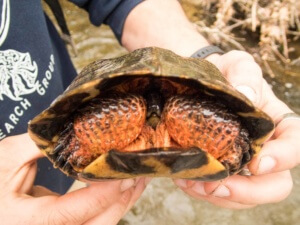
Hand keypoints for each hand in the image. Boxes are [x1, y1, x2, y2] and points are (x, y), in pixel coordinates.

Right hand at [0, 134, 147, 223]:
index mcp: (27, 223)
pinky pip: (94, 222)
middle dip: (121, 201)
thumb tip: (75, 131)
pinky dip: (111, 206)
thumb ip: (40, 144)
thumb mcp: (7, 158)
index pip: (73, 212)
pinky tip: (124, 190)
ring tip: (140, 180)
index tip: (122, 172)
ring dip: (122, 204)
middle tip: (138, 174)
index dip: (102, 193)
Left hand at [174, 50, 298, 208]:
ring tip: (194, 183)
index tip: (256, 164)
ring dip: (220, 196)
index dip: (283, 158)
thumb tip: (247, 95)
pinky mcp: (222, 171)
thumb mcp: (236, 64)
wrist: (199, 84)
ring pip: (246, 196)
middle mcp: (264, 149)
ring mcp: (243, 164)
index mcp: (276, 123)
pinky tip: (186, 181)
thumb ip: (245, 74)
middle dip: (250, 192)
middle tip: (218, 185)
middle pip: (277, 184)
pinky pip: (220, 192)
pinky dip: (203, 192)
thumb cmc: (224, 73)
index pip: (296, 144)